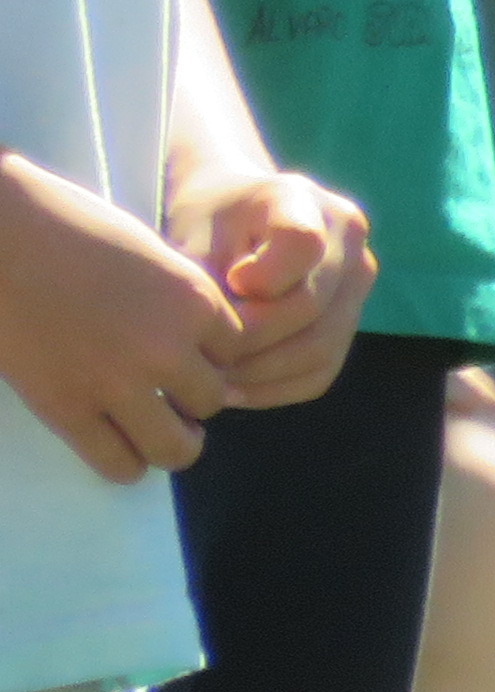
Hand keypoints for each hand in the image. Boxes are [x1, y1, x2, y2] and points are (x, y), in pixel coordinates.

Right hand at [0, 153, 242, 478]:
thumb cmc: (64, 226)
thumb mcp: (148, 253)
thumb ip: (178, 299)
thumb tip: (197, 344)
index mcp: (194, 300)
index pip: (234, 352)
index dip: (208, 355)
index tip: (183, 352)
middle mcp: (167, 347)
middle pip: (212, 401)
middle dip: (191, 399)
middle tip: (165, 393)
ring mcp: (117, 383)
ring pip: (178, 448)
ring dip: (169, 442)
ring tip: (152, 429)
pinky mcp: (66, 409)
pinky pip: (120, 465)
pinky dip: (126, 464)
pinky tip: (116, 445)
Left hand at [178, 167, 374, 408]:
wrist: (235, 216)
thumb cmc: (204, 224)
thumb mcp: (192, 236)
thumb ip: (206, 285)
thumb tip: (221, 349)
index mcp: (303, 200)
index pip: (302, 244)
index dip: (264, 277)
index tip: (228, 283)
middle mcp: (348, 238)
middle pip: (310, 308)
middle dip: (250, 340)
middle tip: (200, 359)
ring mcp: (359, 280)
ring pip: (321, 349)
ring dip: (261, 373)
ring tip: (211, 380)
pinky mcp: (351, 319)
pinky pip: (321, 372)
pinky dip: (275, 388)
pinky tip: (234, 388)